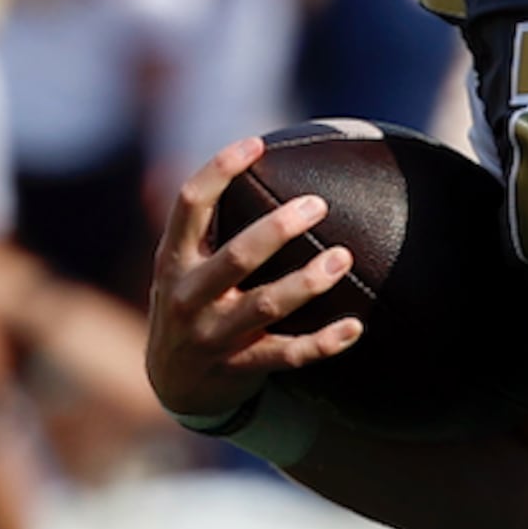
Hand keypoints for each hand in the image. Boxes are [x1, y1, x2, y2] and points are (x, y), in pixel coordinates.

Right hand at [146, 136, 360, 421]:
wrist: (173, 384)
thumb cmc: (190, 302)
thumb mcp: (179, 263)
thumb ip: (204, 220)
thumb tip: (245, 150)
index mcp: (173, 259)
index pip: (189, 205)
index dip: (219, 171)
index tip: (255, 144)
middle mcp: (188, 296)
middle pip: (237, 257)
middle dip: (278, 229)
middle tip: (317, 204)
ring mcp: (213, 336)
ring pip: (266, 306)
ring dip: (307, 283)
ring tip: (343, 258)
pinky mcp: (240, 367)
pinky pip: (288, 355)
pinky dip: (323, 343)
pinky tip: (354, 327)